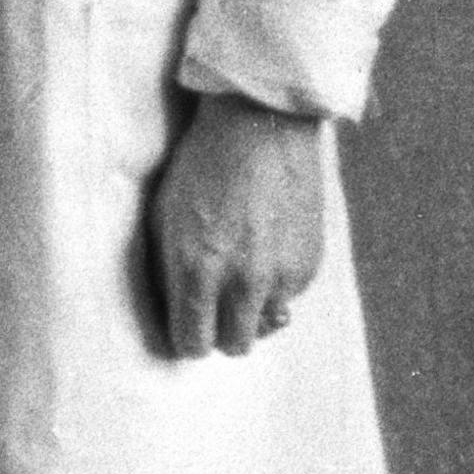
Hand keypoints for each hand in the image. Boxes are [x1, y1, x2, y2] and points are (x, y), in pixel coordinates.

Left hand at [146, 90, 328, 357]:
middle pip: (234, 346)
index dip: (186, 339)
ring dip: (251, 312)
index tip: (184, 327)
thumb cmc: (200, 167)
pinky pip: (289, 297)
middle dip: (220, 333)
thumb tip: (174, 312)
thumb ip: (168, 272)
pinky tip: (264, 248)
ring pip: (266, 326)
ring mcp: (281, 275)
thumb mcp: (164, 217)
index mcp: (196, 268)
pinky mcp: (309, 265)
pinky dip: (276, 286)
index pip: (192, 343)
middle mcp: (242, 280)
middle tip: (212, 309)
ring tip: (239, 275)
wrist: (260, 127)